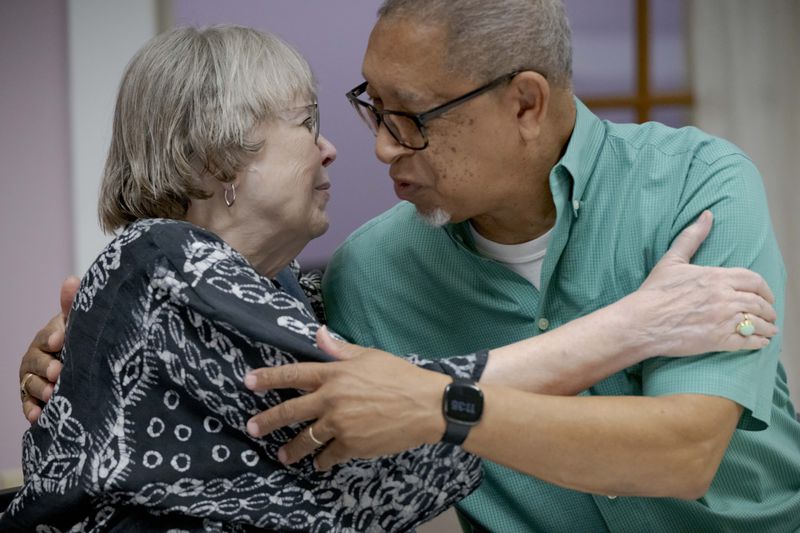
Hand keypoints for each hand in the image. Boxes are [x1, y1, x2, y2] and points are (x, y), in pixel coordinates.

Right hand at [20, 276, 78, 422]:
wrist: (89, 371)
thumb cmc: (83, 342)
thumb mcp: (81, 325)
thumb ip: (74, 306)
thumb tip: (72, 280)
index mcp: (49, 337)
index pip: (48, 335)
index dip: (53, 337)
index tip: (60, 340)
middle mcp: (37, 358)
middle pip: (35, 362)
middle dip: (45, 366)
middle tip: (57, 371)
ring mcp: (34, 379)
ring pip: (32, 384)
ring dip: (41, 389)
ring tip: (53, 394)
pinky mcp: (35, 401)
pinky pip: (29, 406)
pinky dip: (33, 411)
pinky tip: (38, 416)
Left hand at [244, 326, 449, 469]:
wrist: (426, 405)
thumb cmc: (400, 376)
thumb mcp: (370, 355)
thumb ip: (340, 349)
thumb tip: (319, 334)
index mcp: (334, 374)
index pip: (293, 374)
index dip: (268, 378)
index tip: (248, 382)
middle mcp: (331, 399)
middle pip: (290, 411)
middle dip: (268, 420)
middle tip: (252, 428)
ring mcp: (340, 424)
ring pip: (306, 439)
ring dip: (292, 449)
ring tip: (283, 456)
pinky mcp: (352, 446)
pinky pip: (329, 455)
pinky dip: (323, 460)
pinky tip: (319, 463)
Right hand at [623, 211, 776, 356]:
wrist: (642, 322)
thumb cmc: (654, 292)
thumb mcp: (672, 260)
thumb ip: (692, 237)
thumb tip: (707, 215)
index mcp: (716, 277)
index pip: (754, 280)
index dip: (764, 289)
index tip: (766, 295)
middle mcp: (725, 297)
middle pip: (759, 302)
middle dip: (768, 309)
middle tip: (768, 314)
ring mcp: (724, 319)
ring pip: (757, 322)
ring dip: (767, 326)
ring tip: (768, 330)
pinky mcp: (719, 340)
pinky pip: (749, 341)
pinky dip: (759, 342)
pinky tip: (760, 342)